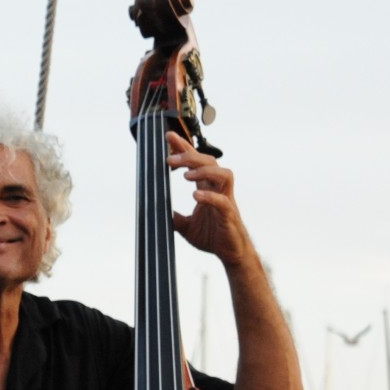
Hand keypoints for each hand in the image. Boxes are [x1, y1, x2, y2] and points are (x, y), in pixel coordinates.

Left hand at [168, 133, 253, 267]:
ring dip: (204, 171)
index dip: (184, 147)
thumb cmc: (213, 237)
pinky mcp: (230, 215)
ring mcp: (226, 200)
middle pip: (210, 162)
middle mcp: (218, 190)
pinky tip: (195, 195)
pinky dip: (209, 196)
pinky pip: (223, 201)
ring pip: (223, 174)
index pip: (196, 162)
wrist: (230, 253)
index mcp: (208, 188)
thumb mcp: (186, 227)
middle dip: (190, 156)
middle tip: (170, 159)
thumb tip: (158, 212)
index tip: (168, 137)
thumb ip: (175, 217)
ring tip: (184, 175)